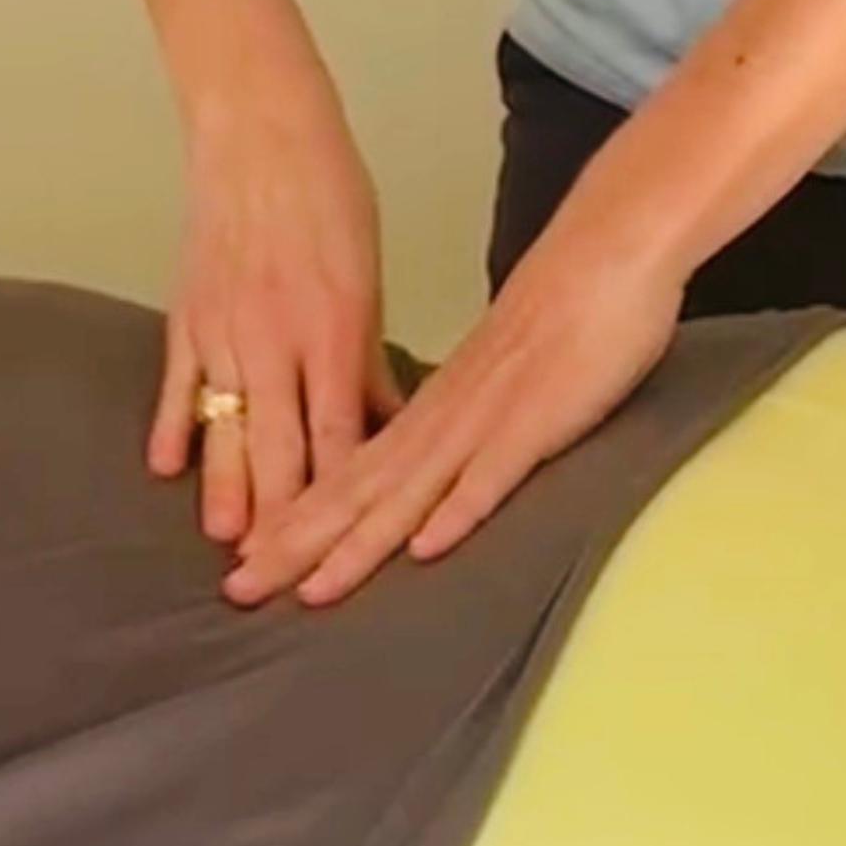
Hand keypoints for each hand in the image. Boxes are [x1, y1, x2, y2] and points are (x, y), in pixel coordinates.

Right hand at [150, 82, 400, 545]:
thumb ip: (369, 358)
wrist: (258, 128)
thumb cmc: (328, 193)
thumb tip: (384, 425)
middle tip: (278, 578)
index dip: (338, 498)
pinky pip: (179, 381)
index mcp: (333, 327)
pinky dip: (173, 425)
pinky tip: (166, 469)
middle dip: (280, 517)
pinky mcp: (188, 311)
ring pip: (226, 424)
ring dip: (225, 488)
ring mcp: (225, 327)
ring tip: (226, 545)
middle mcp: (276, 337)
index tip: (343, 552)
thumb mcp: (368, 273)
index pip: (338, 434)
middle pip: (278, 445)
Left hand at [225, 228, 682, 607]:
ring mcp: (484, 418)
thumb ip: (452, 421)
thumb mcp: (488, 375)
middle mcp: (441, 417)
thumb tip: (422, 464)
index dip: (293, 519)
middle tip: (239, 590)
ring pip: (407, 490)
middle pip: (356, 490)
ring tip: (309, 592)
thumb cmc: (555, 315)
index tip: (244, 562)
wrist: (606, 253)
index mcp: (426, 406)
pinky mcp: (534, 420)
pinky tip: (426, 550)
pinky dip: (457, 511)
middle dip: (297, 544)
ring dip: (357, 545)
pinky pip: (491, 472)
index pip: (344, 473)